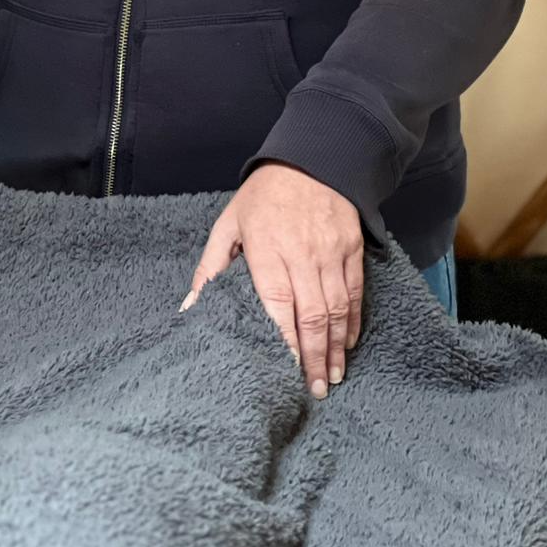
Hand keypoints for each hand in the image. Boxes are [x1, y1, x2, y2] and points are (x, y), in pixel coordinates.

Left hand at [179, 160, 364, 397]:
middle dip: (314, 358)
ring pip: (338, 309)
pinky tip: (348, 343)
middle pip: (312, 315)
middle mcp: (302, 253)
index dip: (284, 341)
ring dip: (336, 347)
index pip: (277, 303)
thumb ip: (211, 267)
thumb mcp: (229, 223)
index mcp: (267, 249)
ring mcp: (331, 251)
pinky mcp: (352, 248)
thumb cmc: (264, 195)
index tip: (286, 373)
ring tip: (333, 376)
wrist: (313, 156)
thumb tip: (190, 308)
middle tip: (316, 390)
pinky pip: (355, 293)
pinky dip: (354, 322)